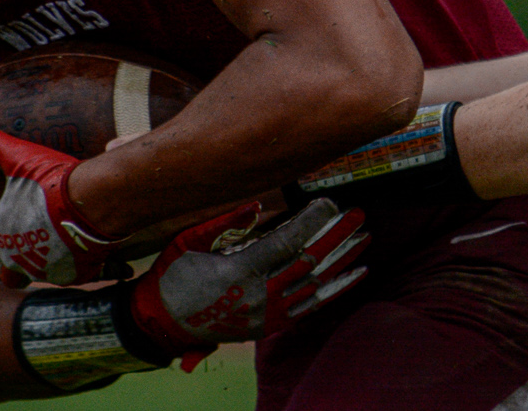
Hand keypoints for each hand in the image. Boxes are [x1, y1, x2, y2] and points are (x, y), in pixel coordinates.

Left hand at [0, 126, 123, 286]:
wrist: (97, 203)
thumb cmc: (52, 182)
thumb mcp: (19, 157)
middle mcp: (15, 257)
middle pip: (3, 272)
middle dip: (8, 261)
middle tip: (20, 241)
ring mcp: (45, 269)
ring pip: (38, 272)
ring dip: (43, 258)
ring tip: (57, 237)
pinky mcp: (74, 274)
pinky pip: (69, 273)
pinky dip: (74, 262)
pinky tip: (83, 246)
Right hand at [127, 199, 368, 365]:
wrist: (163, 323)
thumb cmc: (173, 274)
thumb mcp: (188, 241)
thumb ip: (223, 223)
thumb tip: (258, 205)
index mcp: (239, 271)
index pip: (286, 243)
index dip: (311, 221)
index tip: (329, 202)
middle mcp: (258, 296)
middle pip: (308, 262)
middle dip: (336, 236)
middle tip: (358, 213)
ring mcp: (266, 315)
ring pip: (316, 285)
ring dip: (342, 260)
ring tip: (365, 237)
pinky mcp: (270, 326)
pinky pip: (312, 307)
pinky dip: (336, 290)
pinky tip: (356, 273)